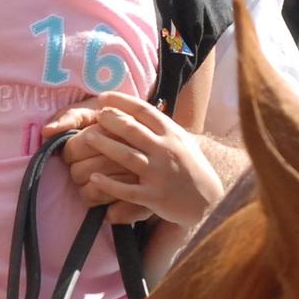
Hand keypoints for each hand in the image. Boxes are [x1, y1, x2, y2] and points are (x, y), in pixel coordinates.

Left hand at [44, 92, 222, 226]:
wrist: (210, 200)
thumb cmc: (192, 167)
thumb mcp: (182, 141)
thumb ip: (161, 127)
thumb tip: (136, 111)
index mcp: (172, 134)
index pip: (143, 111)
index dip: (121, 101)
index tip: (104, 98)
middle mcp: (166, 151)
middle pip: (132, 130)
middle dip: (110, 120)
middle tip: (95, 116)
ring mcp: (160, 174)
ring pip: (126, 156)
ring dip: (104, 145)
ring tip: (87, 138)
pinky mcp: (154, 196)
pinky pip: (127, 190)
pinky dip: (109, 184)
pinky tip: (94, 178)